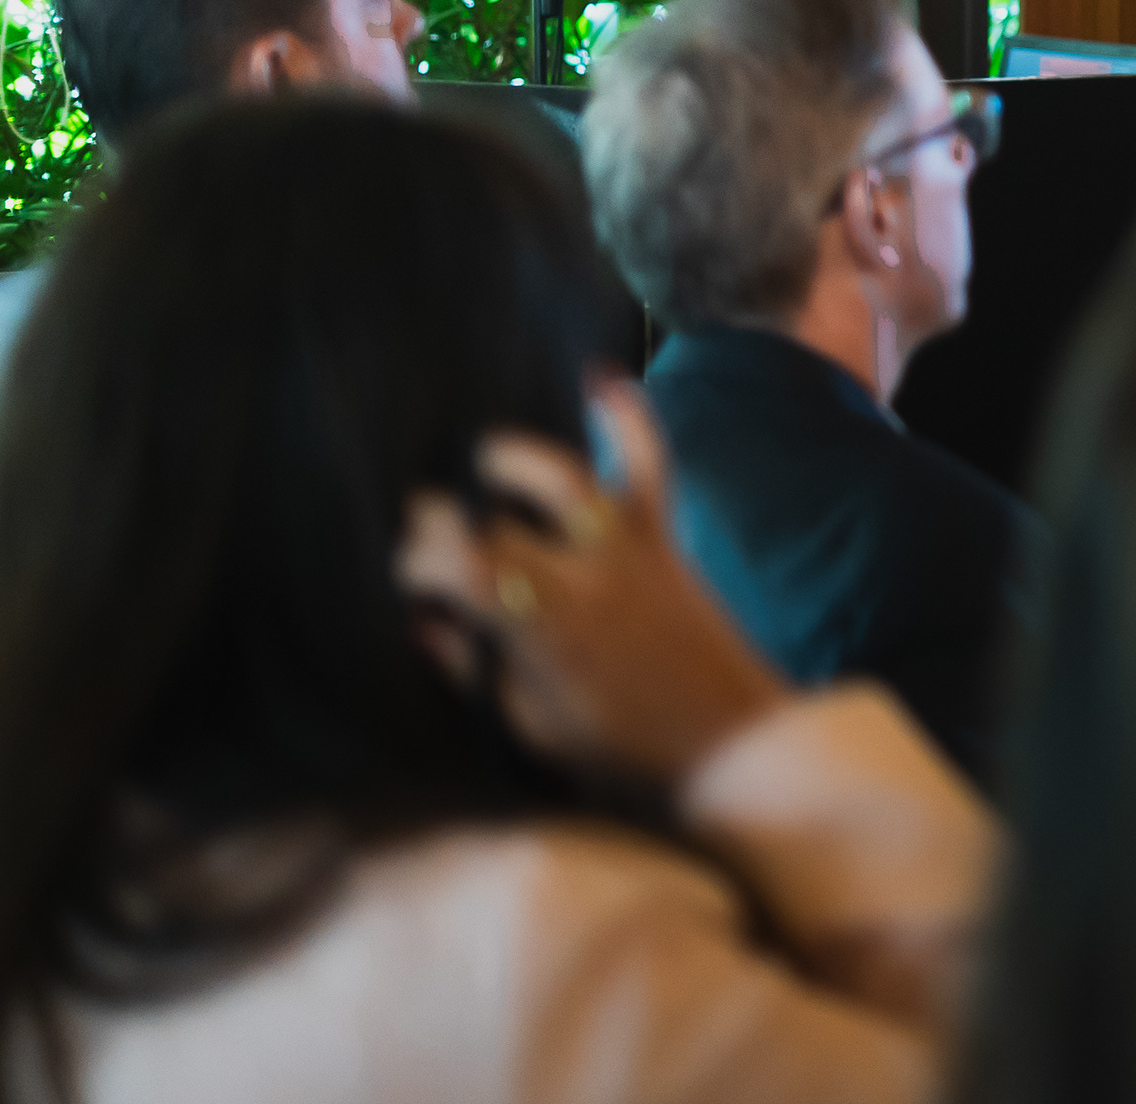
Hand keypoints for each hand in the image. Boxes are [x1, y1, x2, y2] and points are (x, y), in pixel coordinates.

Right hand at [396, 375, 790, 791]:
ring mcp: (629, 549)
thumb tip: (424, 620)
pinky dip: (628, 421)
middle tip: (420, 528)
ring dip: (515, 461)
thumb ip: (475, 669)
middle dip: (442, 520)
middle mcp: (583, 574)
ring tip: (483, 459)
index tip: (401, 572)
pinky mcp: (665, 540)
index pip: (457, 569)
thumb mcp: (533, 726)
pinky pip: (649, 469)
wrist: (733, 746)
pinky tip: (601, 379)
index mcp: (541, 629)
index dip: (416, 563)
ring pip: (564, 478)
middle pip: (495, 523)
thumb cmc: (626, 756)